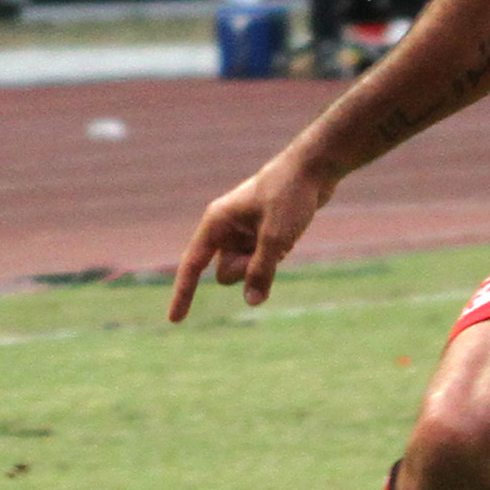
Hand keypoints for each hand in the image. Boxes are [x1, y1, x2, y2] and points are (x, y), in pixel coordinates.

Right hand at [171, 154, 333, 321]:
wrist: (314, 169)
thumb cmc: (289, 196)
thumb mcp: (276, 238)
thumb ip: (261, 272)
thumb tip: (251, 302)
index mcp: (216, 223)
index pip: (193, 265)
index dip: (183, 293)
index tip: (175, 320)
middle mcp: (225, 228)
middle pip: (226, 272)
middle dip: (247, 271)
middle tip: (270, 248)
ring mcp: (243, 231)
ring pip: (246, 268)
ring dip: (264, 264)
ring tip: (284, 238)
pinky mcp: (260, 233)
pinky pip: (261, 260)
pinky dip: (275, 256)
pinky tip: (290, 234)